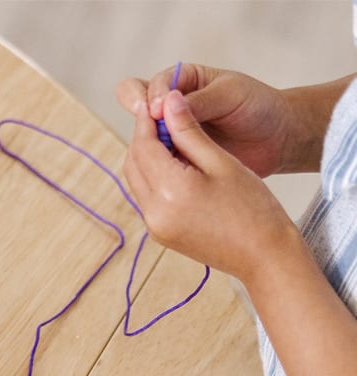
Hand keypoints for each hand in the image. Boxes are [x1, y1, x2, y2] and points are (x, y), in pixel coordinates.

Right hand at [116, 64, 292, 176]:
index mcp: (181, 82)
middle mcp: (169, 109)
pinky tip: (166, 173)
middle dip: (140, 123)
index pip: (146, 87)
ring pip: (140, 142)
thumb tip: (162, 107)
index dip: (147, 98)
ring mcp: (170, 137)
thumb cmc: (258, 106)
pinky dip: (155, 169)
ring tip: (165, 156)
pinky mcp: (176, 162)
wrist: (277, 138)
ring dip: (147, 149)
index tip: (156, 111)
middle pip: (135, 112)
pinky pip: (153, 165)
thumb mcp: (230, 95)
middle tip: (153, 134)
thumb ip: (198, 101)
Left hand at [122, 94, 294, 283]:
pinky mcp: (160, 235)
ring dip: (146, 157)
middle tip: (165, 116)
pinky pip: (146, 198)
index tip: (159, 100)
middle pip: (133, 164)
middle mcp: (154, 213)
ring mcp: (155, 227)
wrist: (263, 255)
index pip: (143, 146)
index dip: (147, 120)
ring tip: (173, 137)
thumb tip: (168, 102)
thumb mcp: (221, 161)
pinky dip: (153, 176)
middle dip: (144, 137)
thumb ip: (190, 132)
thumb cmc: (252, 206)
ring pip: (136, 181)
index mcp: (169, 192)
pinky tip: (176, 164)